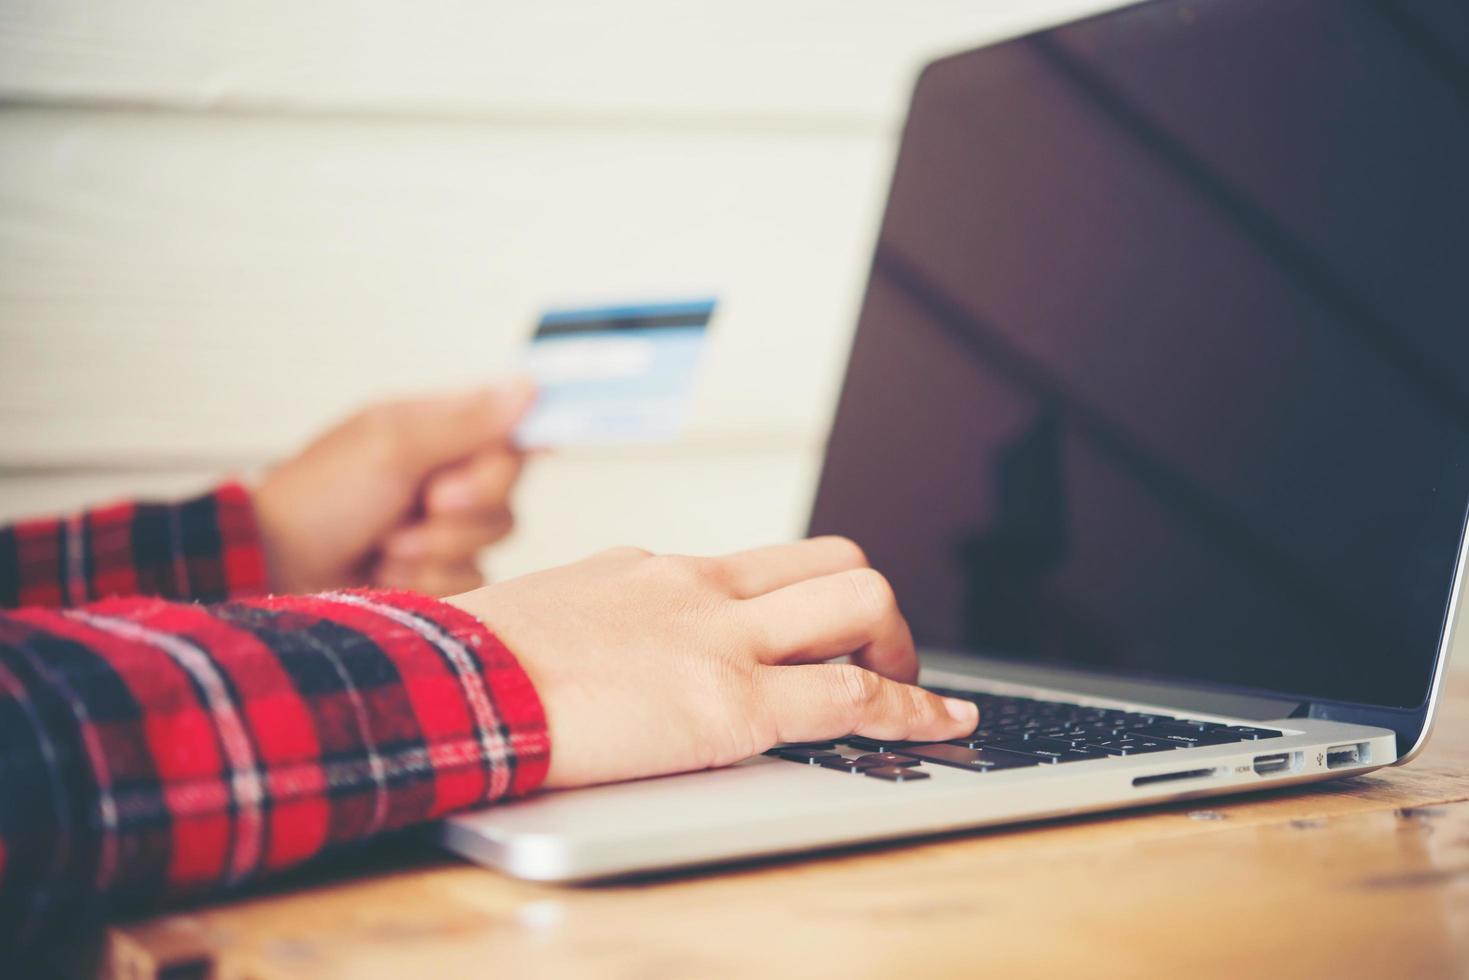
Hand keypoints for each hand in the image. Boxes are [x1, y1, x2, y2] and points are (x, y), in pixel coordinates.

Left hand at [254, 382, 534, 595]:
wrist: (275, 568)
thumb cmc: (321, 497)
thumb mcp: (394, 447)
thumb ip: (468, 423)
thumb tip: (528, 384)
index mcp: (440, 430)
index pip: (510, 434)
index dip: (504, 458)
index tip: (470, 472)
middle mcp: (449, 475)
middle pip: (507, 493)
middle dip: (461, 508)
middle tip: (419, 503)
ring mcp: (445, 527)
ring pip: (491, 541)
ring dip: (434, 548)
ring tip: (385, 545)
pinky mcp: (440, 573)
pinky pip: (471, 579)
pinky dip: (425, 579)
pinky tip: (385, 572)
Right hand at [444, 537, 978, 788]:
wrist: (449, 683)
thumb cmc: (480, 659)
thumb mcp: (559, 610)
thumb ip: (612, 616)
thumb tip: (625, 632)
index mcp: (659, 569)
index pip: (767, 562)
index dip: (816, 594)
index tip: (831, 623)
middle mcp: (704, 588)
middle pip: (836, 560)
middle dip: (877, 608)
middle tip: (881, 652)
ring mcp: (723, 640)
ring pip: (861, 603)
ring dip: (901, 645)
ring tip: (911, 686)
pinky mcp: (732, 706)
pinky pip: (852, 698)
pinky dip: (913, 709)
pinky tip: (944, 723)